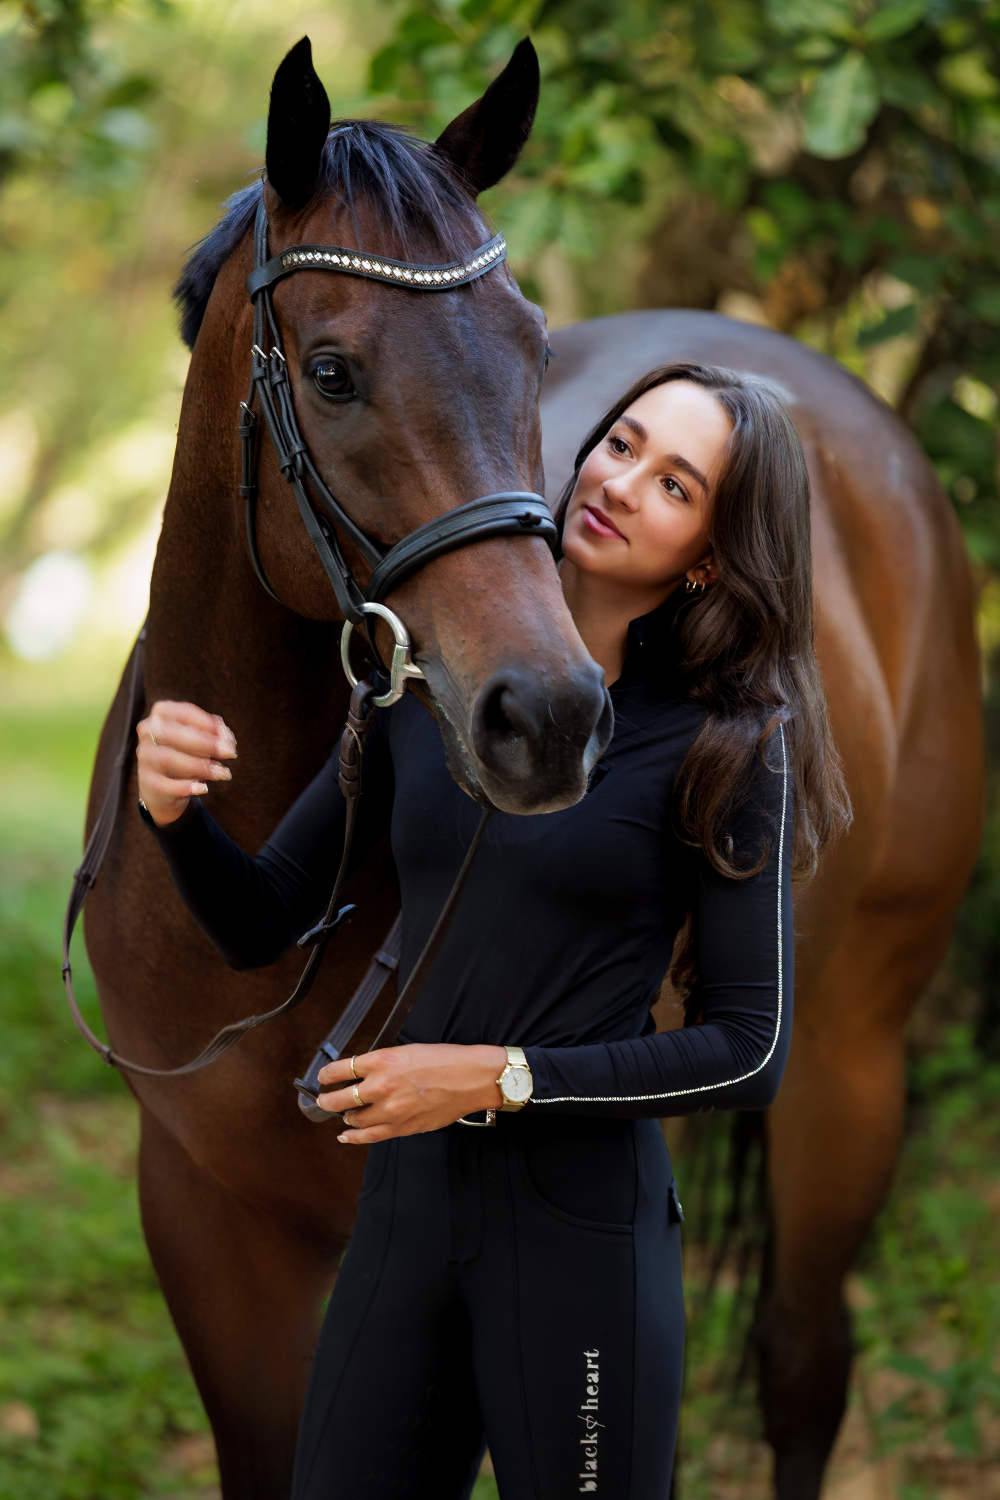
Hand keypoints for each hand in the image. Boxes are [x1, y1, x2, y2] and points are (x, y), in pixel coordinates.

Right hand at [136, 700, 237, 826]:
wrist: (163, 787)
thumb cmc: (185, 754)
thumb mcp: (199, 740)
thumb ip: (213, 734)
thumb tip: (226, 737)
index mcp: (161, 714)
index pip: (184, 713)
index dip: (208, 724)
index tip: (227, 737)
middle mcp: (147, 732)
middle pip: (173, 734)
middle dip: (205, 743)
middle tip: (229, 753)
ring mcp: (145, 757)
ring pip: (167, 759)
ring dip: (199, 766)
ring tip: (222, 772)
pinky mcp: (147, 782)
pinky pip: (165, 784)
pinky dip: (186, 786)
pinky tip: (203, 788)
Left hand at [318, 1043, 507, 1144]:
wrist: (470, 1078)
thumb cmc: (443, 1060)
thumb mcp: (406, 1051)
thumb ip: (380, 1064)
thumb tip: (360, 1075)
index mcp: (381, 1061)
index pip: (340, 1070)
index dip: (327, 1076)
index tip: (323, 1078)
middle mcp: (381, 1086)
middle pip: (341, 1098)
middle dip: (328, 1101)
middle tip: (323, 1100)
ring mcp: (390, 1110)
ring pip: (354, 1120)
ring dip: (345, 1117)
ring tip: (344, 1115)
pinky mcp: (401, 1127)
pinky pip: (369, 1136)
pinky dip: (353, 1137)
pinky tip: (346, 1135)